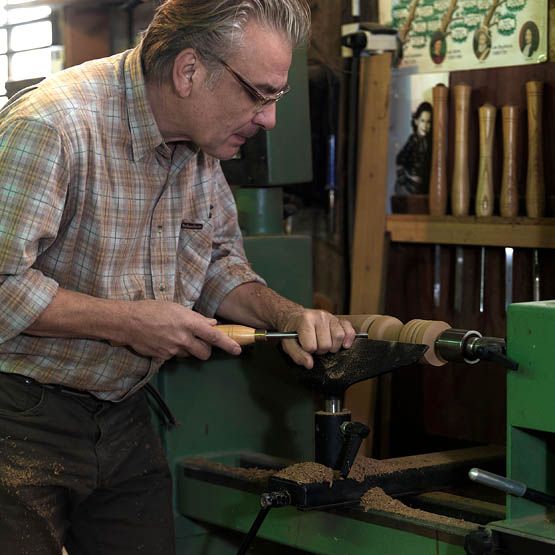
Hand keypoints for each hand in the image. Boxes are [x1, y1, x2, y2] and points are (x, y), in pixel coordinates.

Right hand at [116, 300, 241, 360]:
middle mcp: (183, 338)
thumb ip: (195, 318)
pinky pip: (174, 356)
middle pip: (204, 353)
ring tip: (174, 337)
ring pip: (189, 355)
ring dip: (188, 349)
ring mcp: (173, 350)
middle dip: (205, 350)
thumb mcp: (176, 308)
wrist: (127, 322)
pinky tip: (163, 340)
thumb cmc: (152, 309)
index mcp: (189, 323)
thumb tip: (211, 323)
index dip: (227, 344)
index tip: (237, 350)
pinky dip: (173, 350)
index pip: (213, 336)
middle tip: (199, 342)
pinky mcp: (163, 357)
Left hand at [278, 309, 355, 368]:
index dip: (308, 351)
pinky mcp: (339, 320)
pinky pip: (349, 330)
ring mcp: (330, 317)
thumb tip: (310, 364)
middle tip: (315, 346)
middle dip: (320, 350)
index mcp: (305, 320)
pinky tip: (343, 344)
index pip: (311, 346)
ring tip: (325, 345)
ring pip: (339, 337)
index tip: (305, 347)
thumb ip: (297, 355)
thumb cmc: (293, 331)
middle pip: (326, 343)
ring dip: (333, 346)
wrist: (295, 318)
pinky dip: (348, 339)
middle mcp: (319, 316)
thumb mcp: (288, 343)